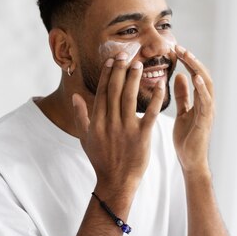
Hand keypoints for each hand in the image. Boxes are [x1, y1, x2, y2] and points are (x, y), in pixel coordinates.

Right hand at [72, 52, 165, 195]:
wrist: (115, 182)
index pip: (102, 91)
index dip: (107, 73)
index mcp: (98, 121)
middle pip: (114, 90)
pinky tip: (160, 86)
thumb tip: (75, 96)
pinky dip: (155, 99)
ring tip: (139, 64)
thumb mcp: (85, 139)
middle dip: (119, 69)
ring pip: (129, 97)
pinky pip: (149, 114)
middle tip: (125, 53)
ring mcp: (126, 129)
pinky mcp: (142, 136)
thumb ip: (81, 116)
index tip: (111, 59)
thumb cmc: (101, 161)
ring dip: (134, 79)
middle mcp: (110, 122)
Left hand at [173, 45, 214, 172]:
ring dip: (197, 68)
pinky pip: (205, 101)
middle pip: (202, 75)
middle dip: (191, 60)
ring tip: (187, 55)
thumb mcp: (183, 112)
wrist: (190, 161)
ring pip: (206, 84)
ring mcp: (208, 111)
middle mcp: (207, 103)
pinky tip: (194, 77)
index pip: (195, 75)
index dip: (187, 61)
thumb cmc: (187, 138)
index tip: (174, 48)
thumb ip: (183, 95)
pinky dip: (201, 88)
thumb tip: (179, 76)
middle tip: (178, 46)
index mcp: (200, 100)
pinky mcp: (205, 121)